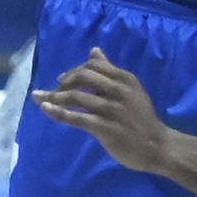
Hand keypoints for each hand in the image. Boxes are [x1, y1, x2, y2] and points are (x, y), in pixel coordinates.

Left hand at [34, 47, 166, 172]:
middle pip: (83, 76)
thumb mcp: (131, 89)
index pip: (94, 65)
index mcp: (125, 78)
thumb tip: (94, 50)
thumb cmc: (142, 118)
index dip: (75, 70)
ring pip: (76, 96)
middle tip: (54, 88)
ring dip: (54, 96)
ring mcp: (111, 109)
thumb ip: (112, 71)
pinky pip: (76, 117)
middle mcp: (118, 90)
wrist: (156, 145)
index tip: (63, 79)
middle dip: (64, 80)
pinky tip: (45, 108)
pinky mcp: (104, 127)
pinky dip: (58, 112)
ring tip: (39, 98)